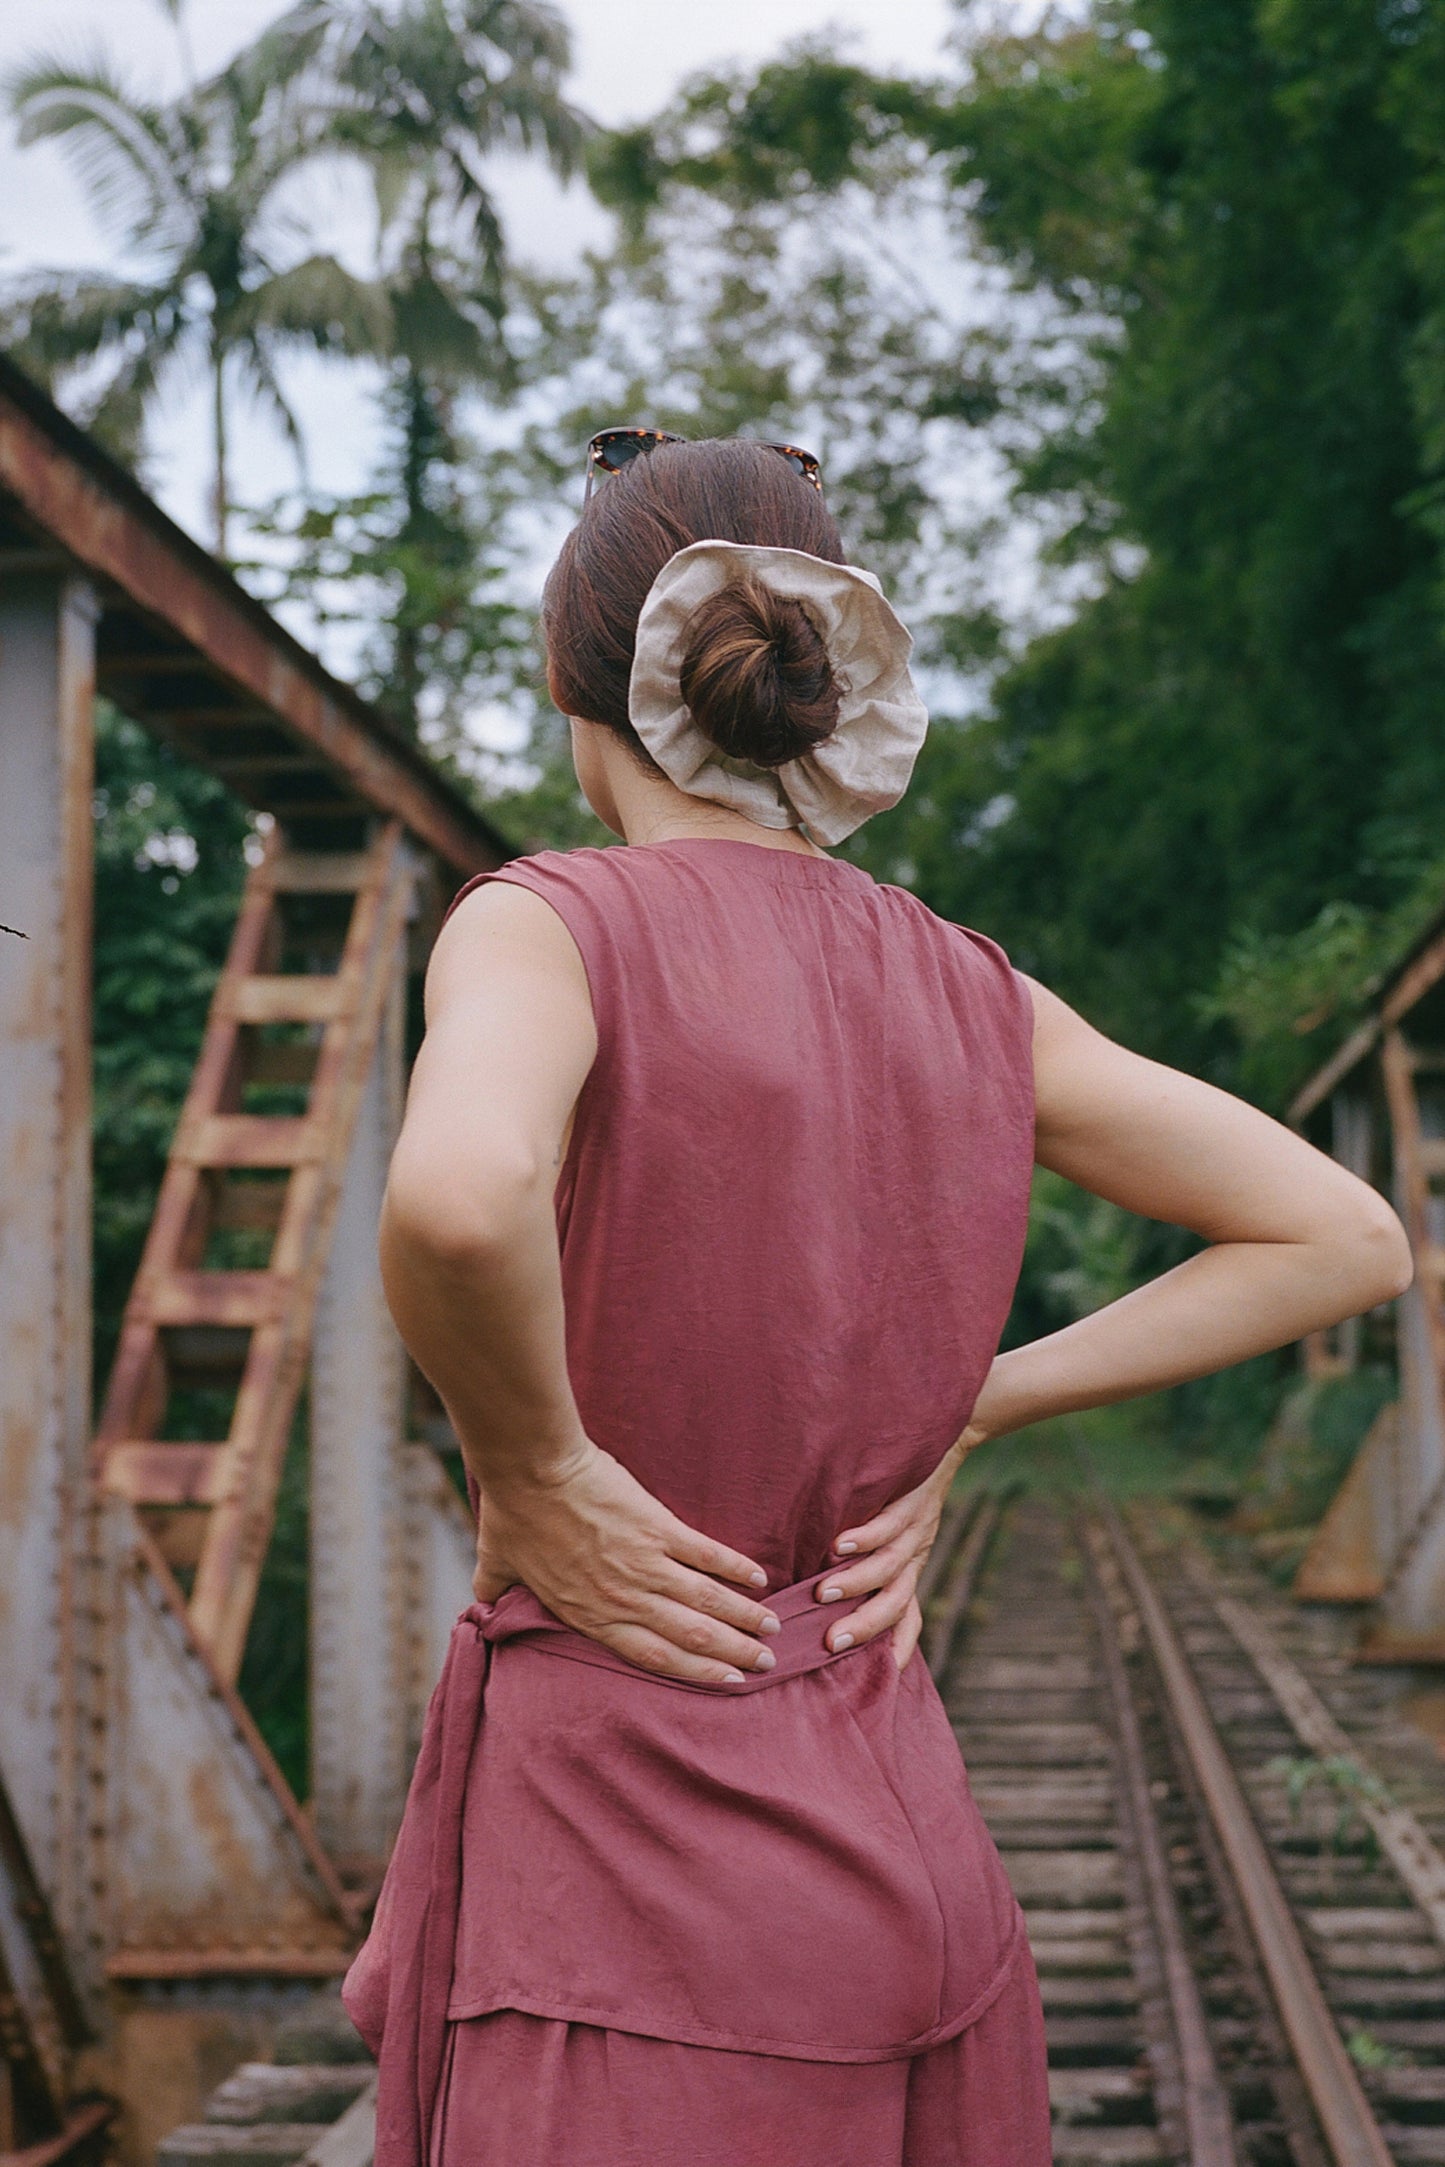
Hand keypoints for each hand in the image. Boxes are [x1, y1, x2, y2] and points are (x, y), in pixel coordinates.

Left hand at [471, 1440, 781, 1686]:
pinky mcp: (657, 1526)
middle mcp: (623, 1597)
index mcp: (588, 1614)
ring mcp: (643, 1563)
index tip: (723, 1682)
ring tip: (772, 1628)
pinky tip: (758, 1578)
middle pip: (689, 1635)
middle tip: (764, 1664)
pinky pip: (704, 1553)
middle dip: (732, 1653)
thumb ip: (495, 1592)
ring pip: (705, 1601)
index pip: (649, 1655)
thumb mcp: (496, 1565)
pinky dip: (733, 1568)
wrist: (531, 1468)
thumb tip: (479, 1606)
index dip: (691, 1672)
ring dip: (742, 1617)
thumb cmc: (512, 1514)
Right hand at [817, 1424, 988, 1669]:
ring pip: (889, 1566)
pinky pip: (887, 1524)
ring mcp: (916, 1528)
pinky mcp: (911, 1500)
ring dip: (856, 1582)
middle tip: (831, 1645)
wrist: (947, 1431)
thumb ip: (868, 1553)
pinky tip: (837, 1544)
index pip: (909, 1616)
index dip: (897, 1647)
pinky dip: (863, 1537)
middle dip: (865, 1626)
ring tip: (823, 1593)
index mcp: (911, 1565)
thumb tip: (821, 1580)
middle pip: (896, 1602)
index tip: (880, 1680)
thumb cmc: (906, 1480)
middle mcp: (916, 1553)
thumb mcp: (896, 1525)